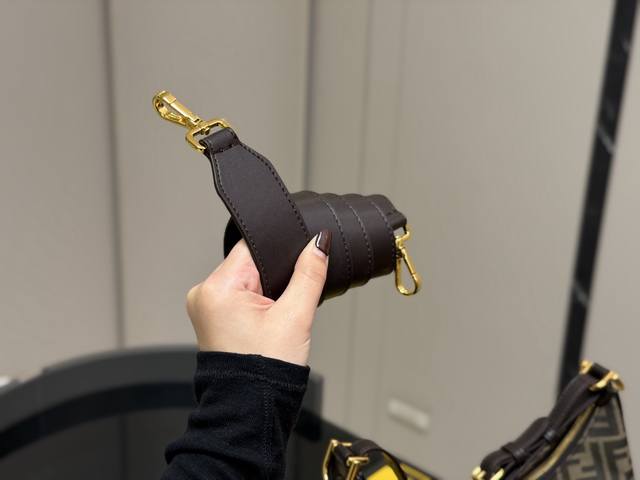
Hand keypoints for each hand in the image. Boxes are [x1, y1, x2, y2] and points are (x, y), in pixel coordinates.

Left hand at [186, 231, 330, 365]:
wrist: (251, 407)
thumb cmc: (265, 370)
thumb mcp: (295, 317)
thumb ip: (309, 274)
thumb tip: (319, 243)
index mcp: (217, 288)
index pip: (252, 247)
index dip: (280, 252)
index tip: (297, 264)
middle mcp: (204, 294)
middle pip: (250, 263)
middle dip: (274, 276)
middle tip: (284, 305)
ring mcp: (206, 306)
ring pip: (247, 279)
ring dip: (266, 290)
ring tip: (274, 317)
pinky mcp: (214, 317)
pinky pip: (240, 295)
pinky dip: (257, 302)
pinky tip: (266, 321)